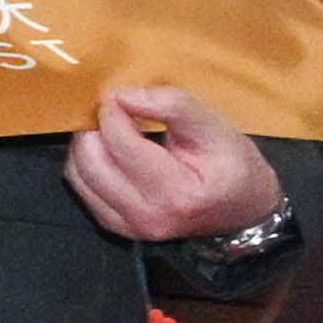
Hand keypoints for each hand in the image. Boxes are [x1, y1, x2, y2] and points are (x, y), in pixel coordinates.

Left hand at [70, 85, 286, 243]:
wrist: (244, 213)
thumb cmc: (234, 168)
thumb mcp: (217, 129)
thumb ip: (175, 106)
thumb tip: (125, 95)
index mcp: (178, 195)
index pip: (122, 144)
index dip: (114, 111)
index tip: (121, 95)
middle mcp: (148, 217)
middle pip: (91, 162)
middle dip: (94, 128)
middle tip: (112, 110)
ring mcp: (130, 227)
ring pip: (78, 176)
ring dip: (86, 145)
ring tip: (109, 129)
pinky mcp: (118, 227)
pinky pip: (82, 189)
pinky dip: (86, 164)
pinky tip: (108, 151)